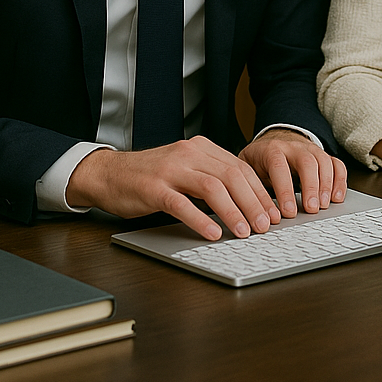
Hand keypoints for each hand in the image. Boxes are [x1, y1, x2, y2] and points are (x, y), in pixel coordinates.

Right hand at [67, 137, 281, 240]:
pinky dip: (200, 220)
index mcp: (201, 148)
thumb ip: (211, 178)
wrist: (109, 173)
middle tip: (265, 226)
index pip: (240, 168)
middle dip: (253, 202)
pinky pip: (182, 204)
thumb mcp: (186, 169)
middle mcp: (189, 154)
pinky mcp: (153, 188)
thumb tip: (246, 203)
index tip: (273, 212)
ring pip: (212, 188)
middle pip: (232, 176)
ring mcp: (171, 170)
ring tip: (245, 232)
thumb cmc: (151, 176)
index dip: (260, 191)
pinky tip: (213, 234)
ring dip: (233, 212)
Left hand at [239, 129, 347, 217]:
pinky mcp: (323, 156)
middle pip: (307, 162)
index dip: (285, 190)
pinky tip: (337, 197)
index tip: (288, 212)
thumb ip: (250, 185)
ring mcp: (311, 150)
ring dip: (326, 186)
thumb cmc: (259, 160)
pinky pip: (336, 165)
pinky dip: (340, 181)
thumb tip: (251, 211)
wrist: (273, 140)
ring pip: (323, 162)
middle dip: (311, 187)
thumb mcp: (247, 168)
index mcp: (272, 150)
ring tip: (324, 206)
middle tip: (311, 209)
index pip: (279, 167)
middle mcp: (294, 147)